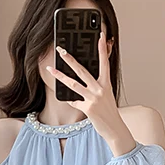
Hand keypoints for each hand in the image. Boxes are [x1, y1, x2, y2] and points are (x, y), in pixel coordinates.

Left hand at [47, 32, 135, 155]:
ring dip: (60, 76)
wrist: (114, 129)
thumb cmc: (109, 111)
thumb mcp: (107, 95)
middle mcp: (100, 89)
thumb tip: (84, 77)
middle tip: (60, 50)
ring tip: (50, 69)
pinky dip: (70, 100)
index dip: (102, 49)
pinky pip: (74, 101)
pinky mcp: (88, 108)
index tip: (100, 35)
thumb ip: (98, 85)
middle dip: (69, 59)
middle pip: (82, 70)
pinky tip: (68, 99)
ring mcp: (94, 98)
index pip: (104, 62)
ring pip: (73, 84)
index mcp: (106, 83)